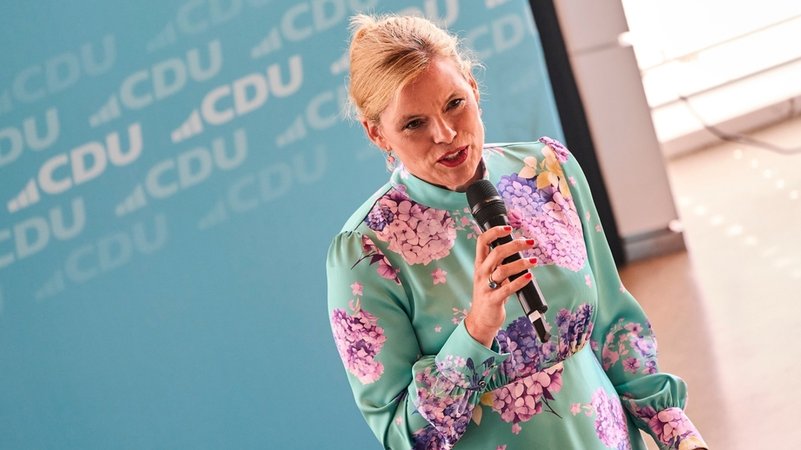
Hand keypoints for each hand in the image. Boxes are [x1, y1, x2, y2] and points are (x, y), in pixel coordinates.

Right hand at [465, 225, 536, 346]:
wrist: (480, 319)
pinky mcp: (493, 300)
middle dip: (515, 244)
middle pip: (496, 252)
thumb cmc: (488, 295)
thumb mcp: (489, 275)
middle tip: (530, 243)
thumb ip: (499, 262)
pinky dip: (520, 281)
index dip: (494, 232)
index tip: (509, 228)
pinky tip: (529, 276)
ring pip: (502, 270)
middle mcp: (481, 273)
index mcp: (480, 264)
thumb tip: (516, 247)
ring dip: (520, 263)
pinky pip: (507, 289)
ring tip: (534, 261)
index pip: (482, 241)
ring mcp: (486, 287)